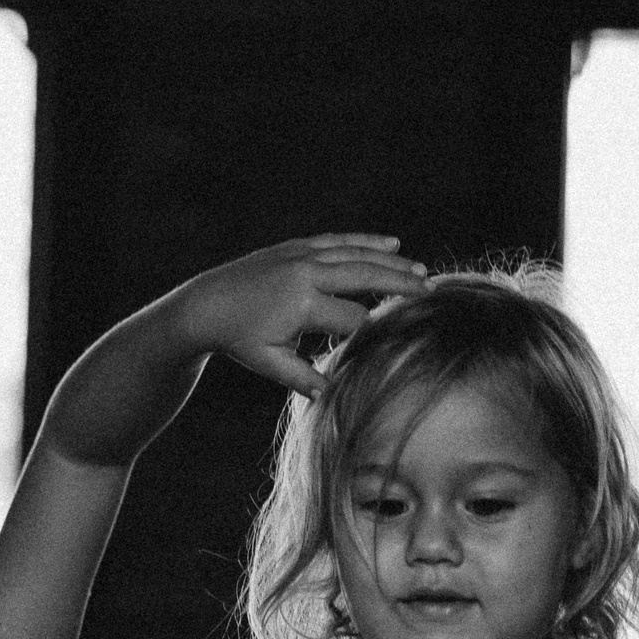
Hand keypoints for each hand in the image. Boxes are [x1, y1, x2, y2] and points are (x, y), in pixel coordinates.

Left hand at [161, 234, 430, 394]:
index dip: (380, 327)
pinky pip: (339, 241)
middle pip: (365, 276)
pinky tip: (392, 244)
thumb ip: (304, 378)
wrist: (206, 305)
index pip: (354, 317)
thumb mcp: (270, 363)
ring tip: (421, 272)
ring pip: (356, 254)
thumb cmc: (239, 341)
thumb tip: (336, 397)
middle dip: (401, 285)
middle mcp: (305, 273)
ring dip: (391, 262)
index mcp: (301, 304)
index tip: (407, 334)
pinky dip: (366, 242)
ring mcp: (301, 255)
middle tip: (433, 292)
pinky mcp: (296, 246)